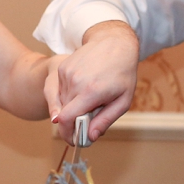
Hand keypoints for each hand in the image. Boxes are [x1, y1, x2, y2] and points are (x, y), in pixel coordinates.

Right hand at [45, 21, 139, 141]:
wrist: (114, 43)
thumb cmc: (122, 73)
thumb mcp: (122, 101)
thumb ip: (105, 121)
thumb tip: (90, 137)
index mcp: (90, 92)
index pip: (66, 119)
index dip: (67, 133)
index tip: (74, 140)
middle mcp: (75, 82)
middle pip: (62, 113)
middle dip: (71, 124)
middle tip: (86, 124)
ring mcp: (66, 73)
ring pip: (61, 102)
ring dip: (71, 108)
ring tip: (89, 101)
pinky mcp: (62, 67)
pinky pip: (61, 90)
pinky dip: (69, 95)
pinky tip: (83, 89)